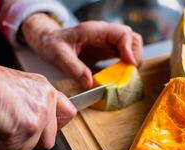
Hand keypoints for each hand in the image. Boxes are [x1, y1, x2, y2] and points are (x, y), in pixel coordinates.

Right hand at [0, 57, 75, 149]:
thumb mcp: (23, 86)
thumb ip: (36, 102)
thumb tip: (38, 121)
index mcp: (47, 91)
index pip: (69, 113)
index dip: (58, 126)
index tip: (47, 131)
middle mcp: (47, 102)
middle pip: (49, 139)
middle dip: (30, 143)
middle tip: (16, 139)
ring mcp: (39, 116)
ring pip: (30, 147)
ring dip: (12, 145)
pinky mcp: (26, 127)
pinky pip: (13, 149)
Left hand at [22, 13, 142, 88]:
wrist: (49, 40)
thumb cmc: (52, 44)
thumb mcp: (58, 55)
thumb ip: (73, 68)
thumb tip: (89, 84)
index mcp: (95, 30)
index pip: (122, 33)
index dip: (129, 48)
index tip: (129, 64)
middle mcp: (105, 33)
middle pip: (132, 38)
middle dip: (136, 55)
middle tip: (130, 73)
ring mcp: (108, 41)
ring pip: (132, 45)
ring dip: (134, 60)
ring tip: (126, 74)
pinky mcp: (108, 49)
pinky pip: (125, 54)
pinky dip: (128, 64)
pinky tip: (121, 74)